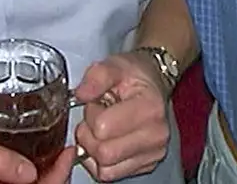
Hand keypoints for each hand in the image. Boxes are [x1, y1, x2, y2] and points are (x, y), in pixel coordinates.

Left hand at [69, 52, 171, 181]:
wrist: (155, 83)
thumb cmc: (135, 75)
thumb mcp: (116, 65)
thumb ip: (96, 76)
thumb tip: (80, 94)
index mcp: (150, 108)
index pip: (103, 128)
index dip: (92, 115)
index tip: (98, 103)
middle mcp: (156, 135)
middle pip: (104, 153)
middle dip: (90, 136)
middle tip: (95, 119)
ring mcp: (153, 153)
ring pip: (105, 170)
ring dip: (94, 151)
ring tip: (101, 130)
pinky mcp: (147, 165)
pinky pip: (111, 175)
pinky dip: (101, 163)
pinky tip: (106, 143)